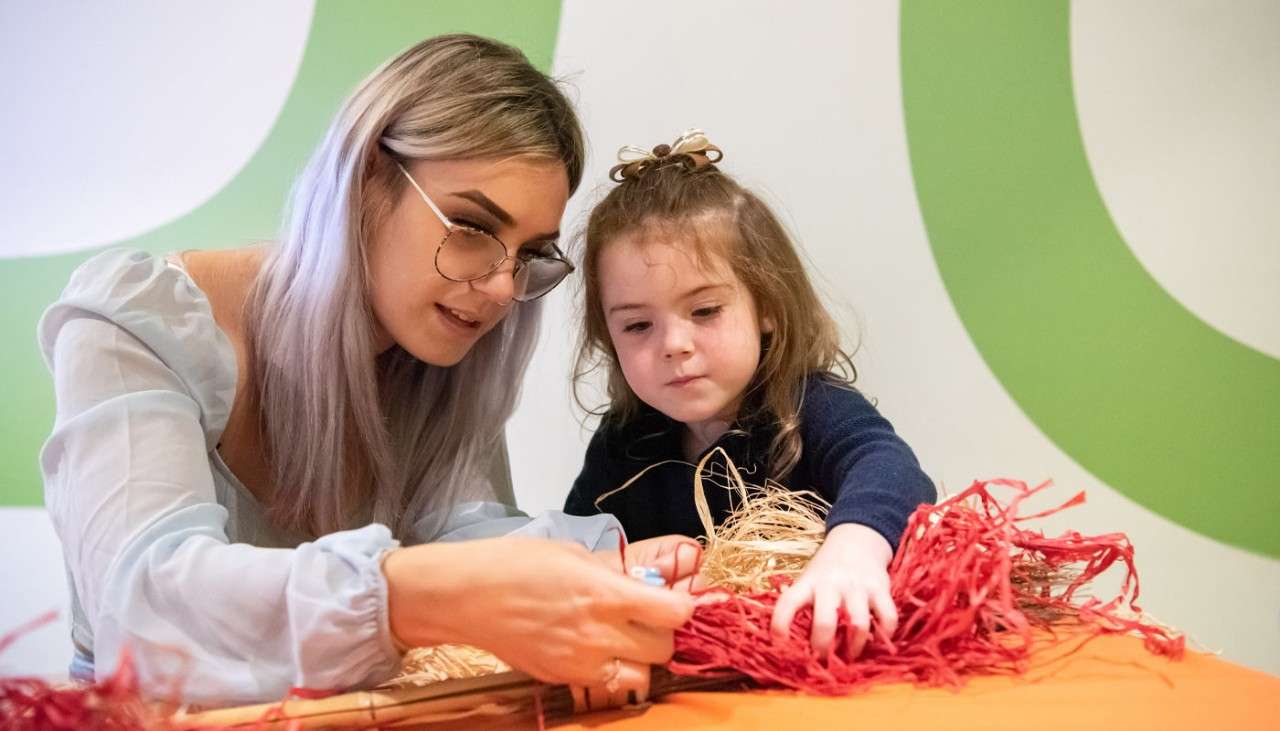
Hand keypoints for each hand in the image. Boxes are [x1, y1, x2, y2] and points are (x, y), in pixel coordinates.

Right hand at [383, 536, 693, 690]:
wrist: (466, 596)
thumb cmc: (516, 562)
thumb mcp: (573, 554)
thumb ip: (613, 576)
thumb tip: (642, 587)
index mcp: (605, 592)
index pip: (674, 612)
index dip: (682, 607)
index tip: (674, 601)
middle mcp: (599, 632)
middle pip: (664, 648)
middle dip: (663, 633)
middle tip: (648, 619)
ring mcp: (580, 661)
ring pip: (641, 675)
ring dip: (640, 658)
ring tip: (623, 639)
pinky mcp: (562, 678)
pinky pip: (606, 684)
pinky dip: (611, 671)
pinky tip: (595, 650)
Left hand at [770, 523, 896, 657]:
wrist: (858, 540)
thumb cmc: (827, 571)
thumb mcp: (809, 580)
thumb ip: (803, 606)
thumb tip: (792, 645)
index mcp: (808, 583)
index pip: (788, 603)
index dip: (780, 626)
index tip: (780, 646)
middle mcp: (831, 584)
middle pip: (825, 622)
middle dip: (824, 648)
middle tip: (824, 661)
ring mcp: (857, 586)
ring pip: (858, 624)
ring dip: (855, 647)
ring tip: (851, 655)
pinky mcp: (880, 588)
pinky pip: (887, 617)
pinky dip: (885, 635)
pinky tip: (878, 642)